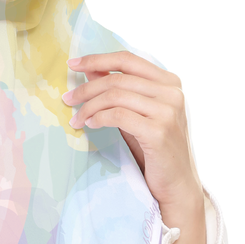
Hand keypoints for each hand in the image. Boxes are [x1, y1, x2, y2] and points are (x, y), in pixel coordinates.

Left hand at [63, 51, 205, 243]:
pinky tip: (90, 125)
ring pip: (116, 95)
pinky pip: (119, 115)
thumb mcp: (136, 114)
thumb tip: (91, 71)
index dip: (97, 59)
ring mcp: (168, 111)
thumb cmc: (155, 149)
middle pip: (118, 78)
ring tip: (76, 118)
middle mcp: (172, 92)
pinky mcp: (159, 131)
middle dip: (86, 88)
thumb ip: (119, 92)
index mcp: (169, 82)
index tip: (73, 63)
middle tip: (67, 99)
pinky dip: (99, 118)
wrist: (177, 184)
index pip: (128, 59)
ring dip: (89, 106)